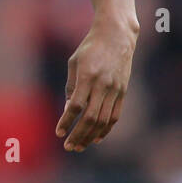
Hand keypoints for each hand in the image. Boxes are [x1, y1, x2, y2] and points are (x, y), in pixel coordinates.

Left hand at [56, 15, 138, 151]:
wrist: (117, 35)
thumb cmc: (90, 48)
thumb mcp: (74, 63)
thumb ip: (71, 87)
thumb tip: (68, 111)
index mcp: (87, 76)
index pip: (76, 106)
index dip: (66, 121)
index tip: (59, 133)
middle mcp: (103, 84)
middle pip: (90, 117)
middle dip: (78, 135)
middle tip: (68, 147)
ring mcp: (115, 89)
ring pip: (103, 120)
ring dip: (91, 136)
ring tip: (80, 146)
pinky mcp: (123, 91)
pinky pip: (115, 115)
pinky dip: (105, 129)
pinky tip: (96, 138)